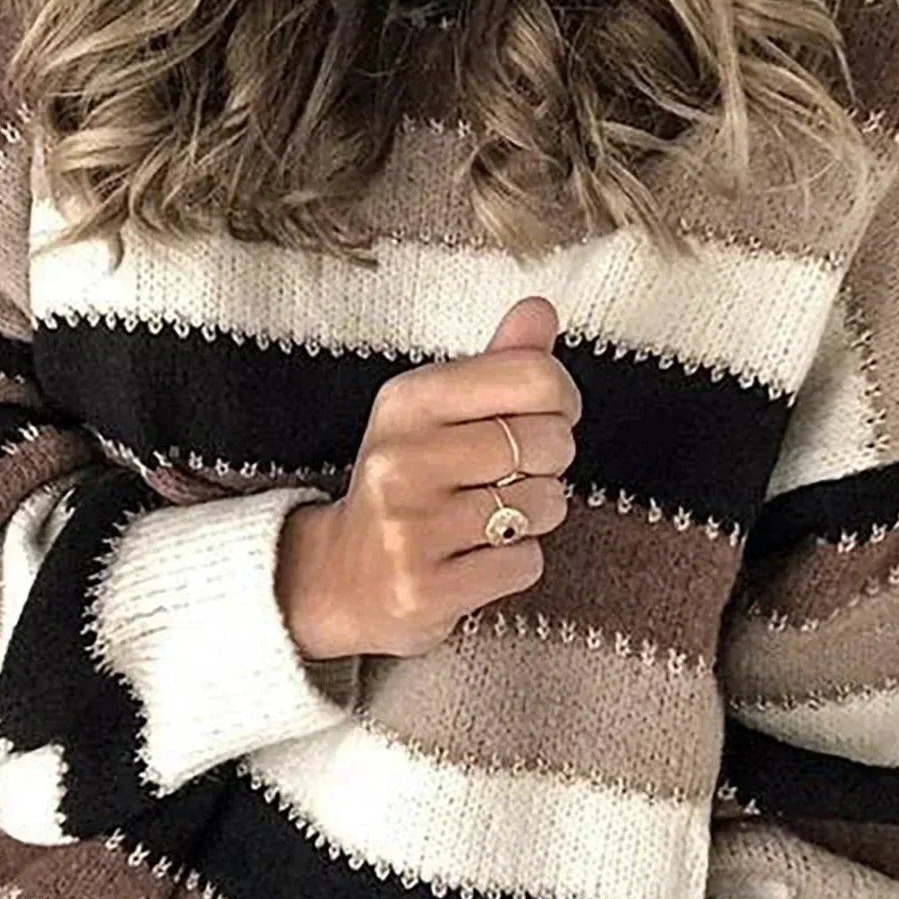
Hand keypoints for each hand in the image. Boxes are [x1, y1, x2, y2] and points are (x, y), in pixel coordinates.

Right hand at [276, 295, 579, 659]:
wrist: (336, 578)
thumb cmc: (406, 485)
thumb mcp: (435, 414)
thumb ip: (495, 363)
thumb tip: (541, 309)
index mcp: (407, 400)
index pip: (534, 376)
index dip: (561, 400)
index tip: (544, 418)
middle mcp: (403, 459)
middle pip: (549, 442)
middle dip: (548, 463)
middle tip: (510, 477)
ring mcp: (410, 528)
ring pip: (544, 505)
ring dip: (534, 517)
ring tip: (487, 519)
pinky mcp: (425, 589)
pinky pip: (525, 563)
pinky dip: (514, 564)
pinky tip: (474, 559)